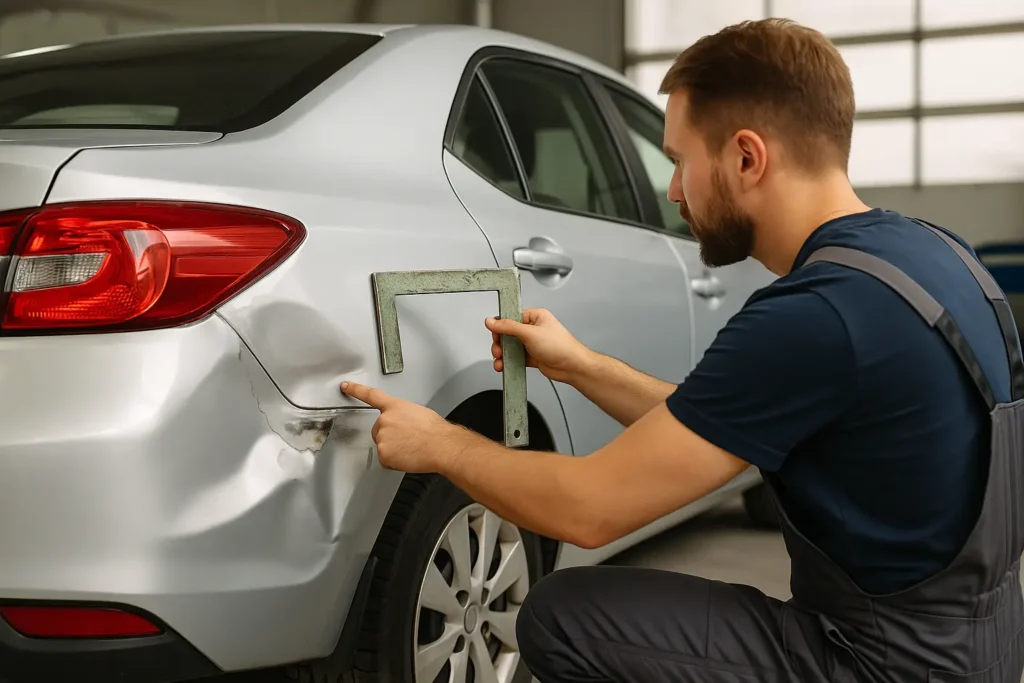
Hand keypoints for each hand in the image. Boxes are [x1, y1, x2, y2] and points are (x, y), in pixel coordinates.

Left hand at [340, 382, 474, 472]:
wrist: (441, 446)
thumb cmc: (435, 431)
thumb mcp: (418, 413)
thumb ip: (402, 415)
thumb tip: (401, 424)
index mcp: (394, 406)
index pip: (371, 395)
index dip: (356, 390)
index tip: (345, 386)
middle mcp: (384, 420)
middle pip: (378, 429)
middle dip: (389, 435)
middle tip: (407, 439)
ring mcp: (382, 437)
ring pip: (383, 445)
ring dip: (393, 449)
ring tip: (411, 447)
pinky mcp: (383, 453)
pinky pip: (386, 460)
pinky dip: (395, 461)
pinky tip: (408, 456)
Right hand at [486, 308, 592, 383]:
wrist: (572, 366)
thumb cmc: (560, 346)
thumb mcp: (530, 333)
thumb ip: (508, 327)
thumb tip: (492, 321)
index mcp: (535, 317)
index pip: (511, 317)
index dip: (501, 325)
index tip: (494, 333)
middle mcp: (533, 329)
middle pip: (508, 333)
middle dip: (500, 343)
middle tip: (498, 350)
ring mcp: (532, 343)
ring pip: (511, 347)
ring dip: (503, 354)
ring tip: (500, 360)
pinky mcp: (532, 356)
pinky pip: (515, 358)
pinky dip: (508, 362)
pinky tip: (504, 365)